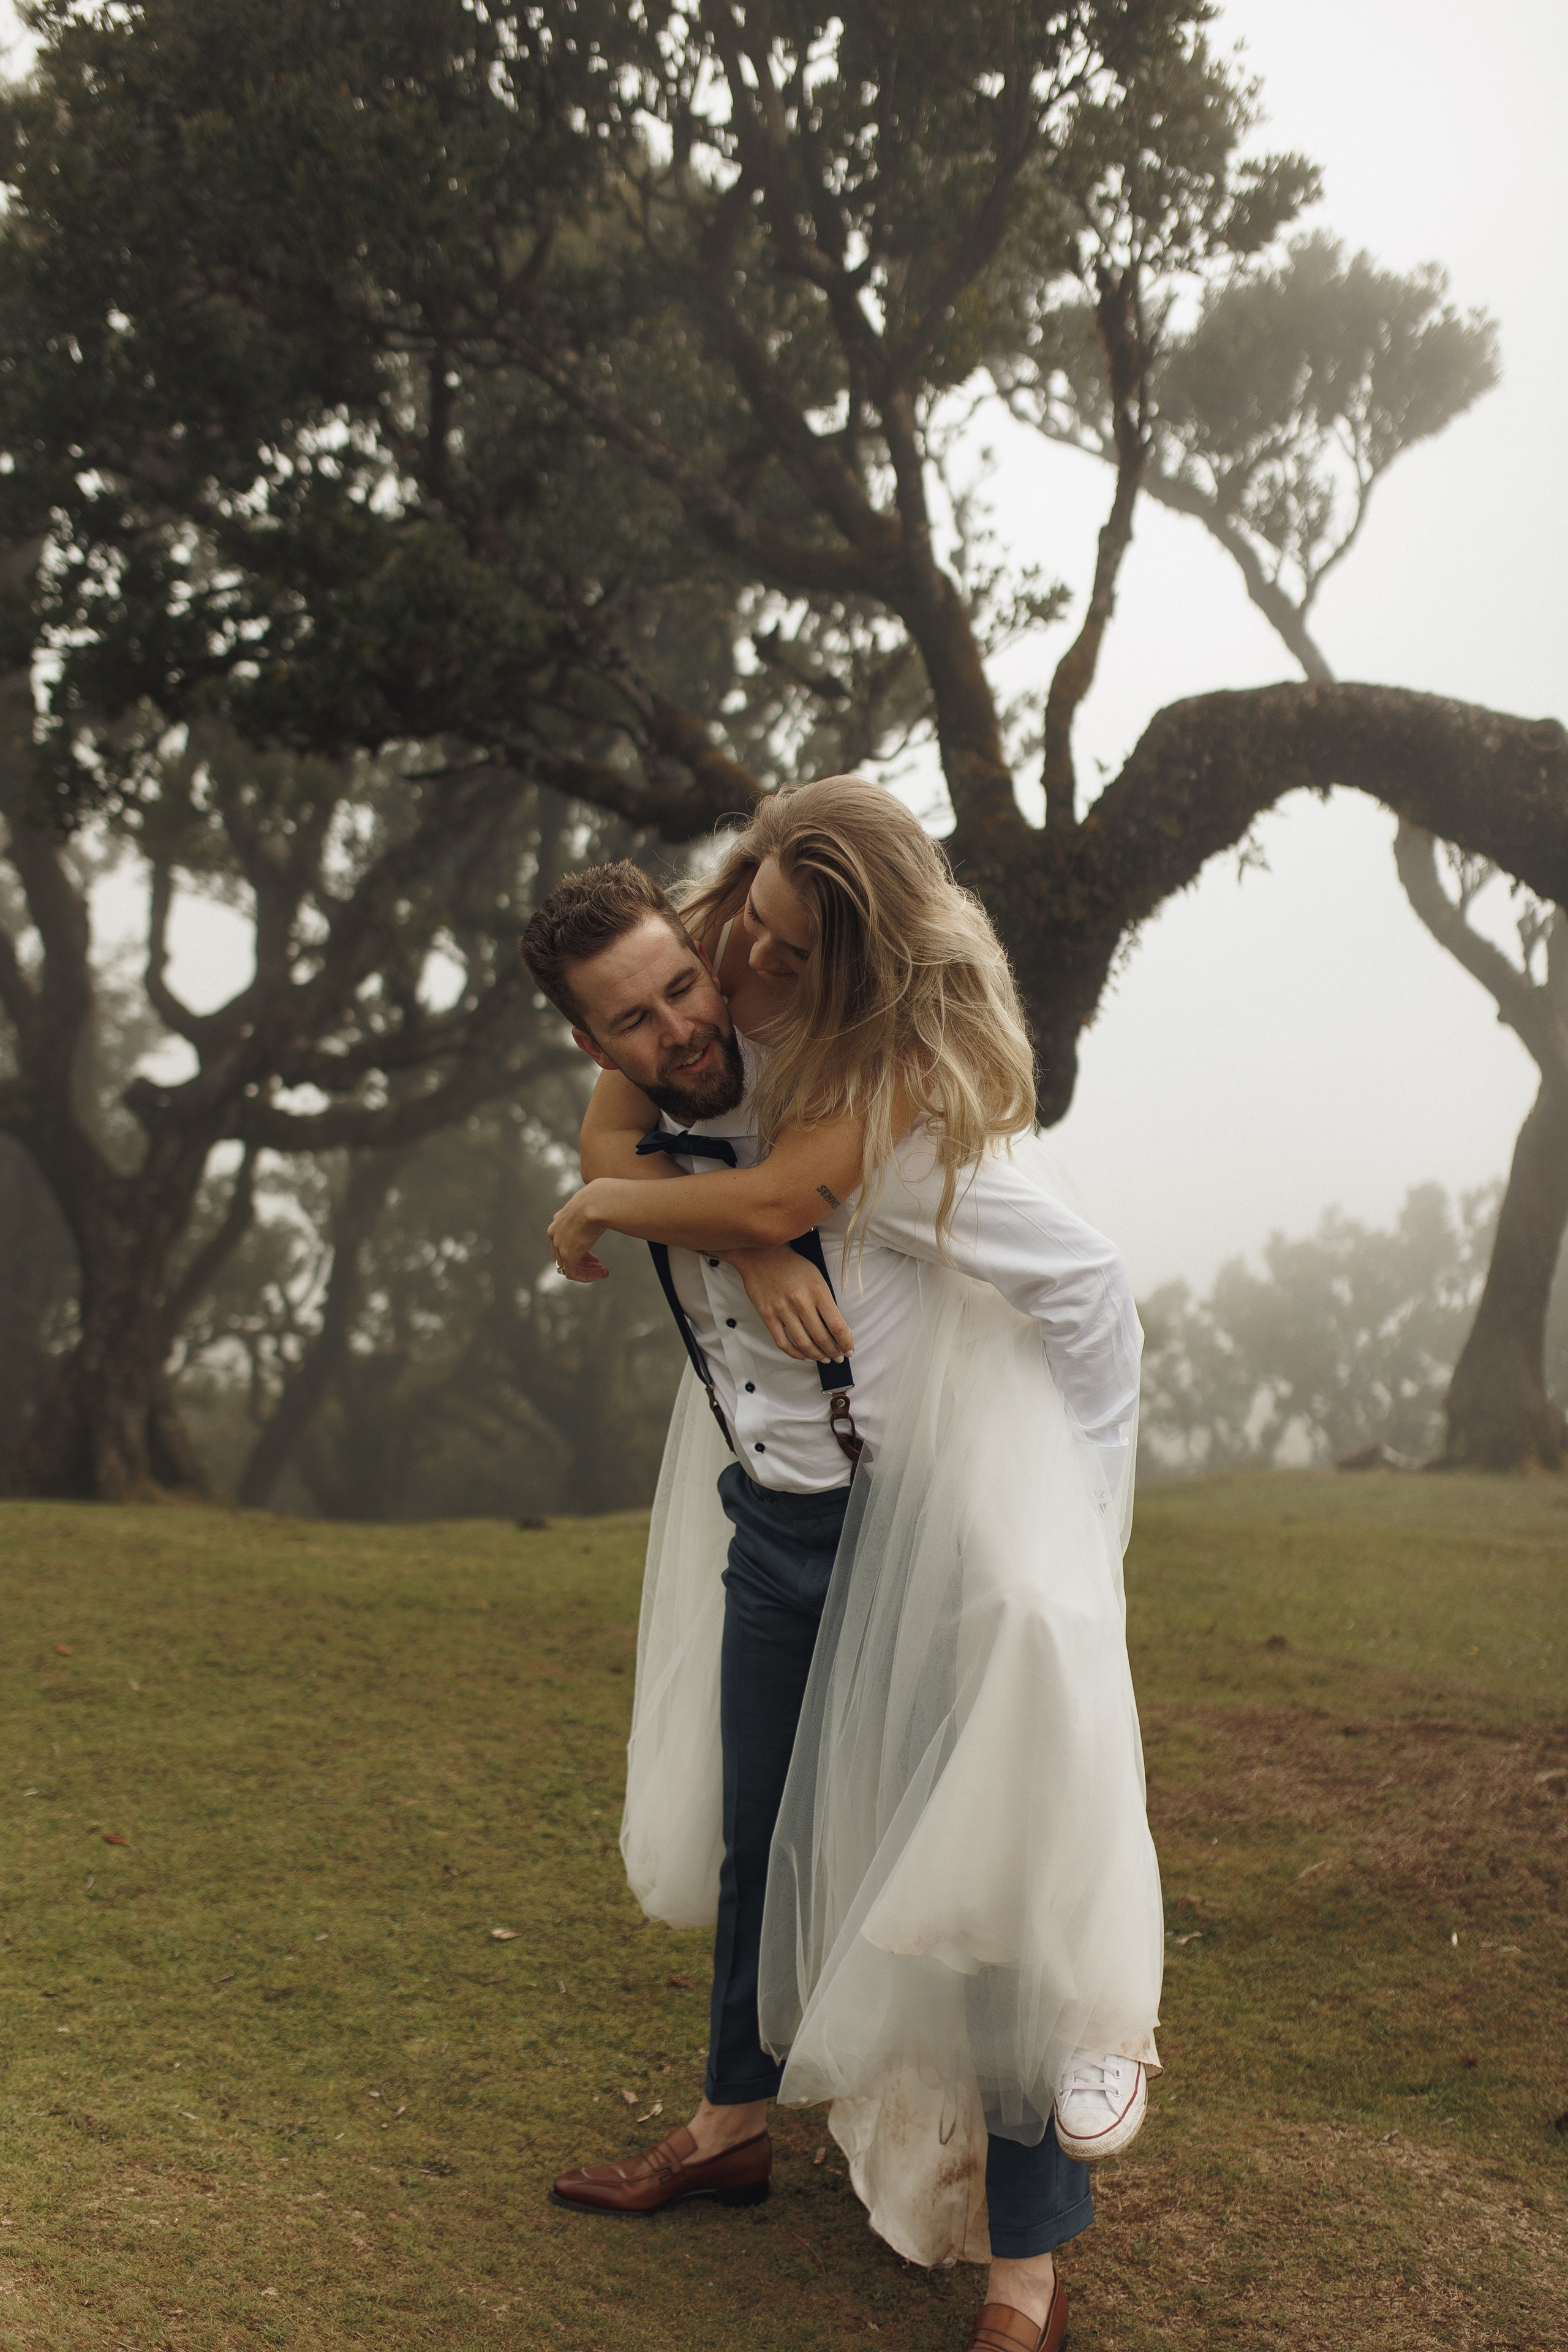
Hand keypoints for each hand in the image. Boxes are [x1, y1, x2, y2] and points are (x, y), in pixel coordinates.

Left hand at [548, 1184, 610, 1281]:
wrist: (597, 1202)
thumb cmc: (601, 1199)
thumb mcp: (595, 1204)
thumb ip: (596, 1209)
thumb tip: (614, 1202)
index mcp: (560, 1219)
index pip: (565, 1240)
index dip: (580, 1248)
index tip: (595, 1255)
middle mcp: (555, 1232)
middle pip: (564, 1254)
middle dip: (583, 1261)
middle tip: (599, 1264)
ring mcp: (559, 1244)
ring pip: (569, 1265)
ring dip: (587, 1270)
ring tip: (603, 1270)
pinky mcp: (567, 1255)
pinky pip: (573, 1273)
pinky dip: (587, 1276)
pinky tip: (602, 1273)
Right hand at [730, 1246, 853, 1363]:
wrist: (760, 1254)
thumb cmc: (792, 1265)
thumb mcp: (816, 1276)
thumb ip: (826, 1301)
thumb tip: (836, 1328)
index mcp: (817, 1290)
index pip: (837, 1325)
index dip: (845, 1342)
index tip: (849, 1349)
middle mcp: (800, 1301)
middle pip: (821, 1337)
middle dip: (834, 1352)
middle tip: (839, 1357)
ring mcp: (782, 1309)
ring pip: (803, 1343)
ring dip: (817, 1355)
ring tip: (825, 1358)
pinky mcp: (767, 1315)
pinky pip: (783, 1342)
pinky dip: (795, 1354)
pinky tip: (804, 1356)